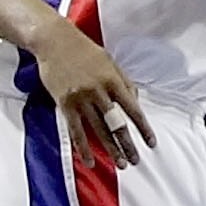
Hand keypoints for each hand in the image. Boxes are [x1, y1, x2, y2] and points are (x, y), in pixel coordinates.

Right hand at [27, 15, 154, 166]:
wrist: (54, 41)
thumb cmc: (84, 50)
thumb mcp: (110, 61)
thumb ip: (124, 82)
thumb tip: (134, 102)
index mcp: (112, 80)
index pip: (132, 109)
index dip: (143, 128)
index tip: (151, 142)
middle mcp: (98, 91)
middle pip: (116, 123)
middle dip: (127, 144)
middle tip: (135, 161)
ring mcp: (80, 98)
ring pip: (98, 130)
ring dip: (110, 149)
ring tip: (120, 164)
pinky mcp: (64, 103)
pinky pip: (75, 131)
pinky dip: (83, 147)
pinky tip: (90, 161)